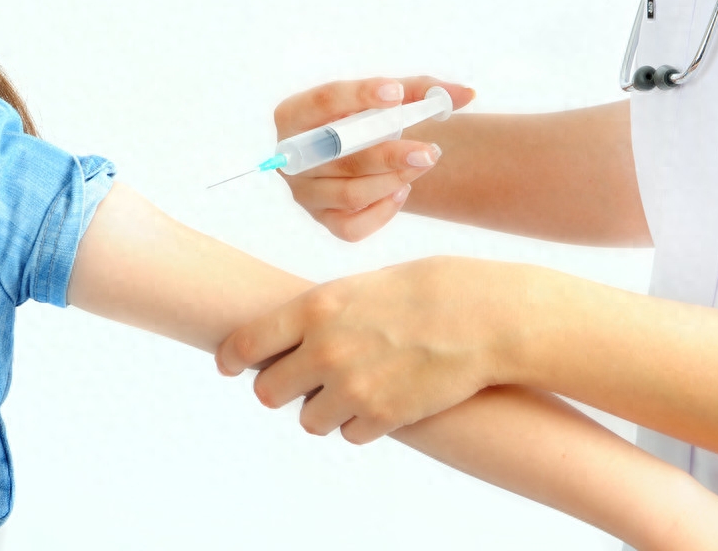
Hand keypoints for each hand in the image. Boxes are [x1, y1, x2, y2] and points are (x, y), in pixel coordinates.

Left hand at [216, 256, 516, 443]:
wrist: (487, 317)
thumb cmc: (432, 289)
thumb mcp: (366, 283)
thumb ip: (325, 310)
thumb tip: (297, 333)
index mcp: (316, 307)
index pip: (245, 343)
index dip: (231, 358)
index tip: (229, 365)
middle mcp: (325, 349)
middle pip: (267, 391)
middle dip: (284, 387)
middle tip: (306, 379)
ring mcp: (352, 387)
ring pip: (308, 420)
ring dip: (324, 409)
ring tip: (355, 387)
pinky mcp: (383, 416)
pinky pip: (349, 434)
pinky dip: (361, 423)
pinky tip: (384, 399)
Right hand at [275, 77, 474, 241]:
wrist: (361, 155)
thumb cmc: (370, 119)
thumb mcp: (389, 98)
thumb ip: (424, 91)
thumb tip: (466, 94)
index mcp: (294, 114)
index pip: (323, 102)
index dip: (359, 96)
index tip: (397, 93)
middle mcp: (291, 156)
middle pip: (337, 156)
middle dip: (388, 154)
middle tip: (431, 151)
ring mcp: (304, 193)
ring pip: (350, 194)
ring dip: (393, 180)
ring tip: (423, 164)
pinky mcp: (323, 220)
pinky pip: (351, 228)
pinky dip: (382, 213)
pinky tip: (401, 192)